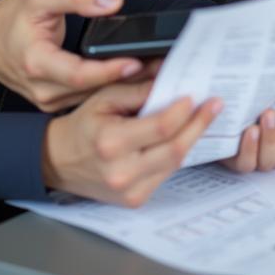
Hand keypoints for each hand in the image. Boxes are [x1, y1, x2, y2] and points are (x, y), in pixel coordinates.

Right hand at [0, 0, 143, 111]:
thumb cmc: (10, 18)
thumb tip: (112, 2)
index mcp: (36, 61)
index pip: (80, 72)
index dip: (110, 70)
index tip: (137, 61)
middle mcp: (42, 88)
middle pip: (92, 90)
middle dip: (128, 81)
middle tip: (161, 68)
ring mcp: (47, 101)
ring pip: (92, 100)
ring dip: (123, 88)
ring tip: (155, 73)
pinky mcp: (53, 104)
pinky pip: (86, 101)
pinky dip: (110, 92)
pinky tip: (133, 81)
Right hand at [42, 81, 222, 206]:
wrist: (59, 161)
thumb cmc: (82, 126)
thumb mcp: (104, 98)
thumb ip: (137, 88)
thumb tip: (167, 74)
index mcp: (111, 143)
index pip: (160, 127)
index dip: (183, 112)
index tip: (196, 96)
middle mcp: (122, 172)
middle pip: (174, 149)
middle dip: (198, 125)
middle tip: (215, 105)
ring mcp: (130, 191)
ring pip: (174, 163)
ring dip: (192, 139)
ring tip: (205, 117)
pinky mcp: (136, 200)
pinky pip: (166, 174)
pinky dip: (177, 154)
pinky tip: (185, 137)